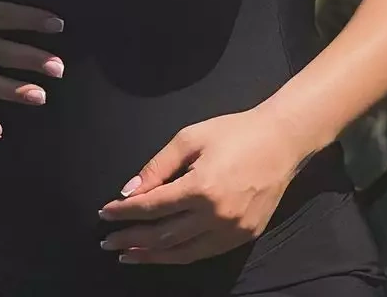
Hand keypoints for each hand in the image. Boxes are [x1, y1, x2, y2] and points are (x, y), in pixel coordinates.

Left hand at [96, 107, 302, 264]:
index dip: (126, 212)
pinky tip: (163, 252)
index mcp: (201, 187)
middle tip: (107, 242)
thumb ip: (158, 166)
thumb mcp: (191, 137)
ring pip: (183, 252)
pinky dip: (180, 255)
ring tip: (128, 254)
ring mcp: (232, 230)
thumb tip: (129, 191)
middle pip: (164, 234)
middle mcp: (216, 215)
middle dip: (131, 239)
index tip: (105, 214)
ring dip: (152, 255)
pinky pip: (204, 252)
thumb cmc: (234, 132)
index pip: (153, 207)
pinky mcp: (244, 237)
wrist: (281, 141)